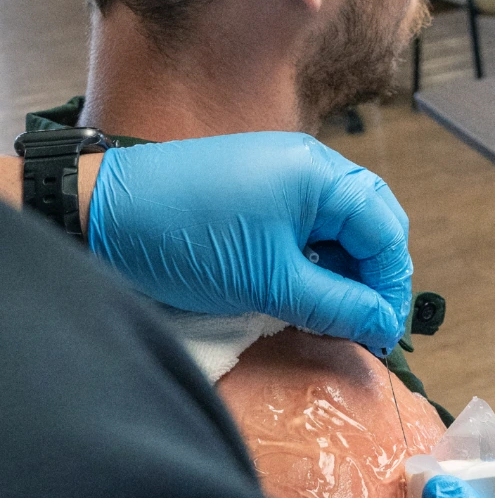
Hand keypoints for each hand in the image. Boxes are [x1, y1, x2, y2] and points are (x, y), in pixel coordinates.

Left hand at [87, 132, 411, 352]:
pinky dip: (317, 262)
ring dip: (347, 272)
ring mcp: (284, 176)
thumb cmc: (185, 240)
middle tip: (367, 321)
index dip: (392, 285)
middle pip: (371, 223)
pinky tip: (308, 293)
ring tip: (336, 314)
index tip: (384, 331)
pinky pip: (309, 228)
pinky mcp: (260, 193)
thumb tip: (383, 326)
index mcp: (319, 174)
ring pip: (341, 228)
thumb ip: (337, 306)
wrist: (100, 217)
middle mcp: (309, 166)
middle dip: (376, 275)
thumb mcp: (270, 283)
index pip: (384, 230)